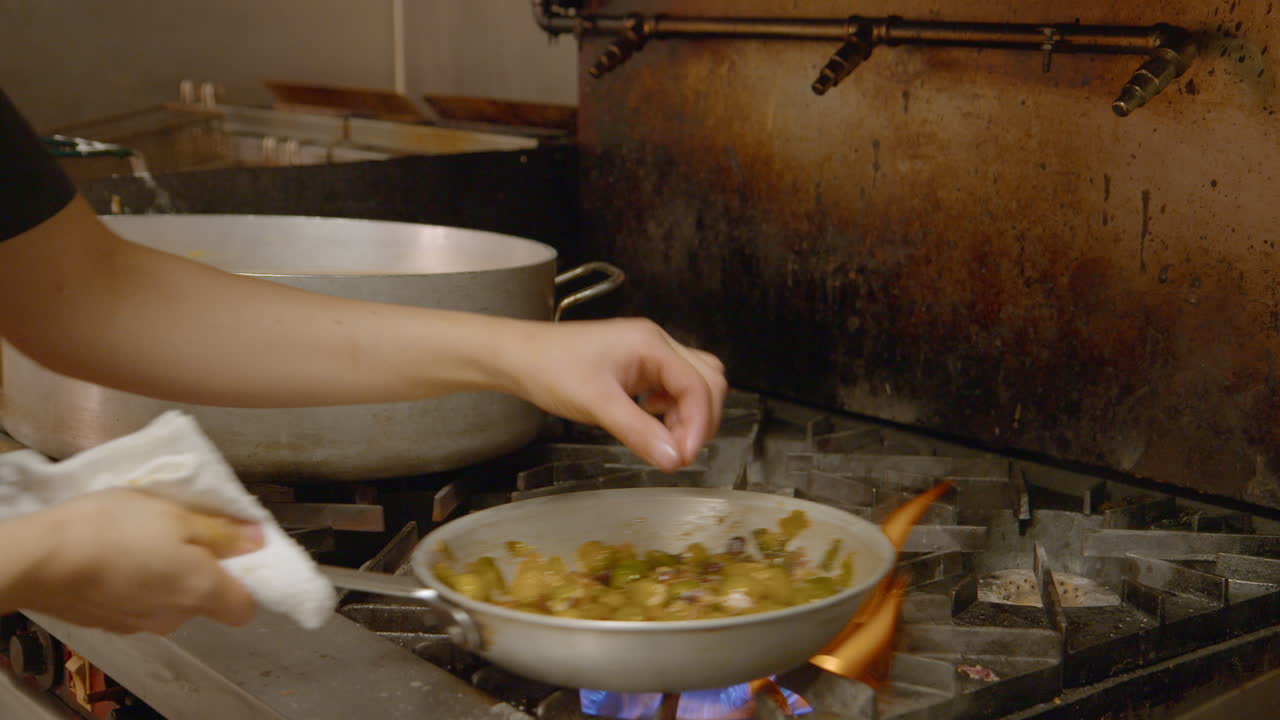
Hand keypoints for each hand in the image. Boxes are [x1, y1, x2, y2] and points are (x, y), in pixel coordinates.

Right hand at [5, 489, 262, 633]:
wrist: (39, 560)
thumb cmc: (114, 529)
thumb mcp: (176, 515)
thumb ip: (221, 532)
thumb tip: (259, 540)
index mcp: (201, 591)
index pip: (244, 608)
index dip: (246, 582)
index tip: (234, 553)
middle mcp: (175, 617)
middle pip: (205, 600)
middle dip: (200, 569)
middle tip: (180, 532)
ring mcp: (139, 624)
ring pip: (170, 600)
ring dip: (165, 574)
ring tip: (142, 539)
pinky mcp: (108, 623)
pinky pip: (137, 603)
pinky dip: (135, 583)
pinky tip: (115, 556)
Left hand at [504, 318, 727, 470]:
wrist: (517, 357)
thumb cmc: (550, 369)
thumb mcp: (596, 404)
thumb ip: (638, 432)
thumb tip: (674, 460)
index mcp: (651, 344)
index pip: (697, 384)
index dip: (698, 424)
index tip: (684, 458)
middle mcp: (657, 343)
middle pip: (708, 380)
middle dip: (701, 419)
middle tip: (679, 453)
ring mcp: (649, 353)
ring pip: (694, 383)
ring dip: (689, 416)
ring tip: (666, 442)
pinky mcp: (639, 366)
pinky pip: (673, 387)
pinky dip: (673, 410)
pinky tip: (652, 423)